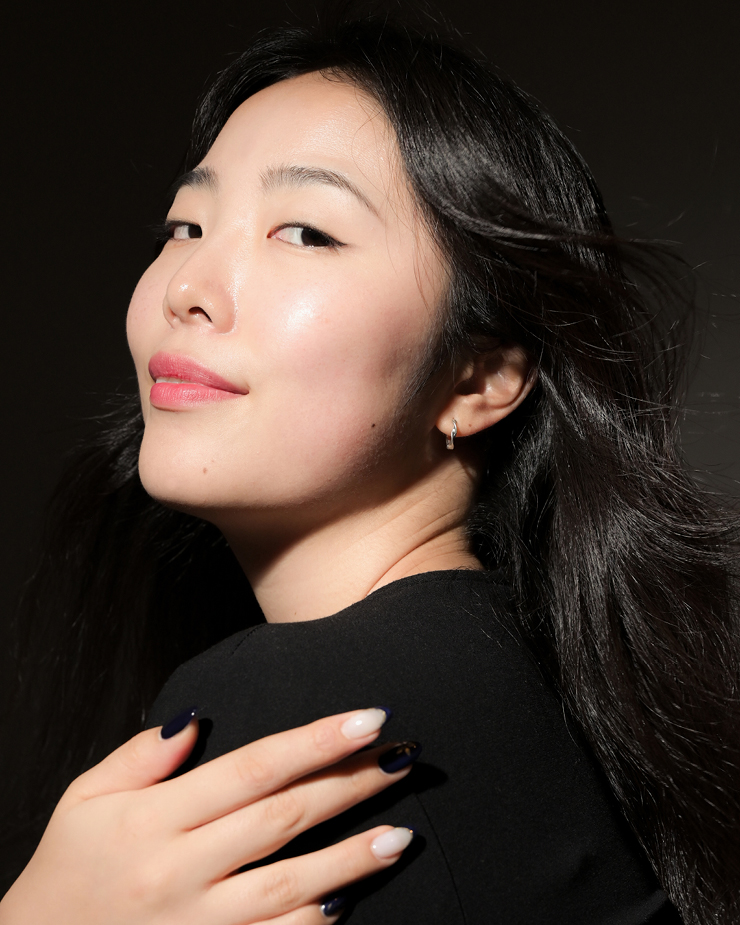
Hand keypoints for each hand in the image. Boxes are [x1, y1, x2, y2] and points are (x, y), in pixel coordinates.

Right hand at [0, 708, 417, 923]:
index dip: (316, 741)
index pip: (252, 768)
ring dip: (350, 858)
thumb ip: (139, 757)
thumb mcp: (82, 802)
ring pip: (289, 885)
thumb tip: (196, 718)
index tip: (369, 718)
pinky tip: (350, 901)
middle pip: (282, 818)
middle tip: (403, 757)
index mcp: (154, 821)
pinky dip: (314, 923)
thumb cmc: (66, 875)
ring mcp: (197, 924)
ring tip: (400, 833)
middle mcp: (180, 871)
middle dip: (349, 784)